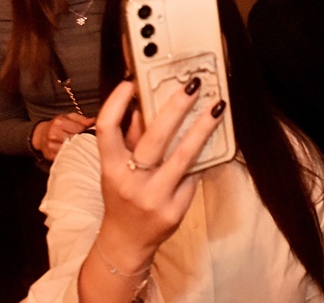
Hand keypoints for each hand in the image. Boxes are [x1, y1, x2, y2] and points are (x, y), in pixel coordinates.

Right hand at [32, 112, 96, 161]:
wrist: (41, 134)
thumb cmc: (58, 125)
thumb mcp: (69, 117)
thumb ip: (82, 119)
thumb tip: (95, 121)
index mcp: (59, 122)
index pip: (79, 128)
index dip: (84, 130)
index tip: (85, 131)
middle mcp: (53, 134)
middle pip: (75, 139)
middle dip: (81, 139)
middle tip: (82, 139)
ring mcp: (51, 146)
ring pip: (71, 149)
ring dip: (76, 148)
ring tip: (77, 145)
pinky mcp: (50, 156)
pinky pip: (65, 157)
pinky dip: (70, 155)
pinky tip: (71, 151)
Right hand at [93, 79, 224, 259]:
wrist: (127, 241)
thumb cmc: (122, 196)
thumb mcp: (116, 168)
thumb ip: (130, 138)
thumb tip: (144, 104)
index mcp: (110, 168)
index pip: (106, 130)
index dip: (115, 104)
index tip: (130, 82)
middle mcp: (130, 183)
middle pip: (153, 139)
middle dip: (175, 108)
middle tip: (193, 85)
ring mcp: (154, 198)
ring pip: (183, 156)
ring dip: (202, 129)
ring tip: (217, 107)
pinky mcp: (175, 210)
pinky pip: (192, 176)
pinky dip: (200, 159)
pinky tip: (211, 144)